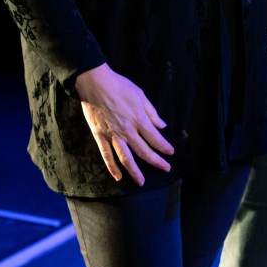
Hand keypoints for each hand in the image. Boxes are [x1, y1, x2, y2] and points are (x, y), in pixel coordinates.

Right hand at [75, 63, 173, 185]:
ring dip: (135, 172)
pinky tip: (118, 177)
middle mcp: (128, 131)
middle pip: (144, 151)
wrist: (96, 84)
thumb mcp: (140, 95)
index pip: (155, 138)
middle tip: (165, 169)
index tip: (170, 153)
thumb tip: (162, 126)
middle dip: (156, 161)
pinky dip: (112, 168)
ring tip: (141, 182)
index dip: (164, 147)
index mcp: (139, 119)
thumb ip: (152, 113)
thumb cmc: (119, 86)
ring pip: (126, 158)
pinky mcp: (100, 136)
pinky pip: (107, 155)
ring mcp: (113, 135)